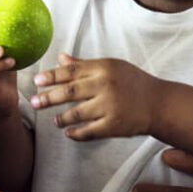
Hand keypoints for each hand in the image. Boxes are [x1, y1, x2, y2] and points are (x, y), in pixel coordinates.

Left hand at [30, 53, 154, 139]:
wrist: (159, 103)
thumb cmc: (132, 82)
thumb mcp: (111, 66)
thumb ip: (84, 64)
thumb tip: (60, 58)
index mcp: (103, 68)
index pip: (71, 71)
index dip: (51, 76)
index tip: (36, 80)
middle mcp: (105, 85)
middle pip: (70, 92)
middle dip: (48, 97)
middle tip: (33, 101)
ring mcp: (110, 106)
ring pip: (77, 113)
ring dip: (62, 118)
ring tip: (54, 120)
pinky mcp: (115, 125)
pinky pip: (90, 131)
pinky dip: (77, 133)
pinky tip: (68, 133)